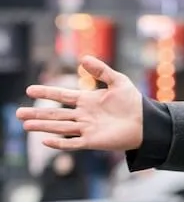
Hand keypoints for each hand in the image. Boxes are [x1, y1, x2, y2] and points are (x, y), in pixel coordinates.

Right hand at [17, 56, 143, 152]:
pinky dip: (59, 143)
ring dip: (43, 126)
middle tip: (17, 113)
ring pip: (60, 127)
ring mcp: (87, 129)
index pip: (62, 96)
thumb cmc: (134, 102)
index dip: (46, 93)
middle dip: (37, 114)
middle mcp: (84, 115)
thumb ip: (101, 70)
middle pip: (56, 114)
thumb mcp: (118, 81)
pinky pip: (72, 143)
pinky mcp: (93, 141)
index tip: (30, 90)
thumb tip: (83, 58)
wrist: (147, 122)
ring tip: (25, 126)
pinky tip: (45, 140)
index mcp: (87, 100)